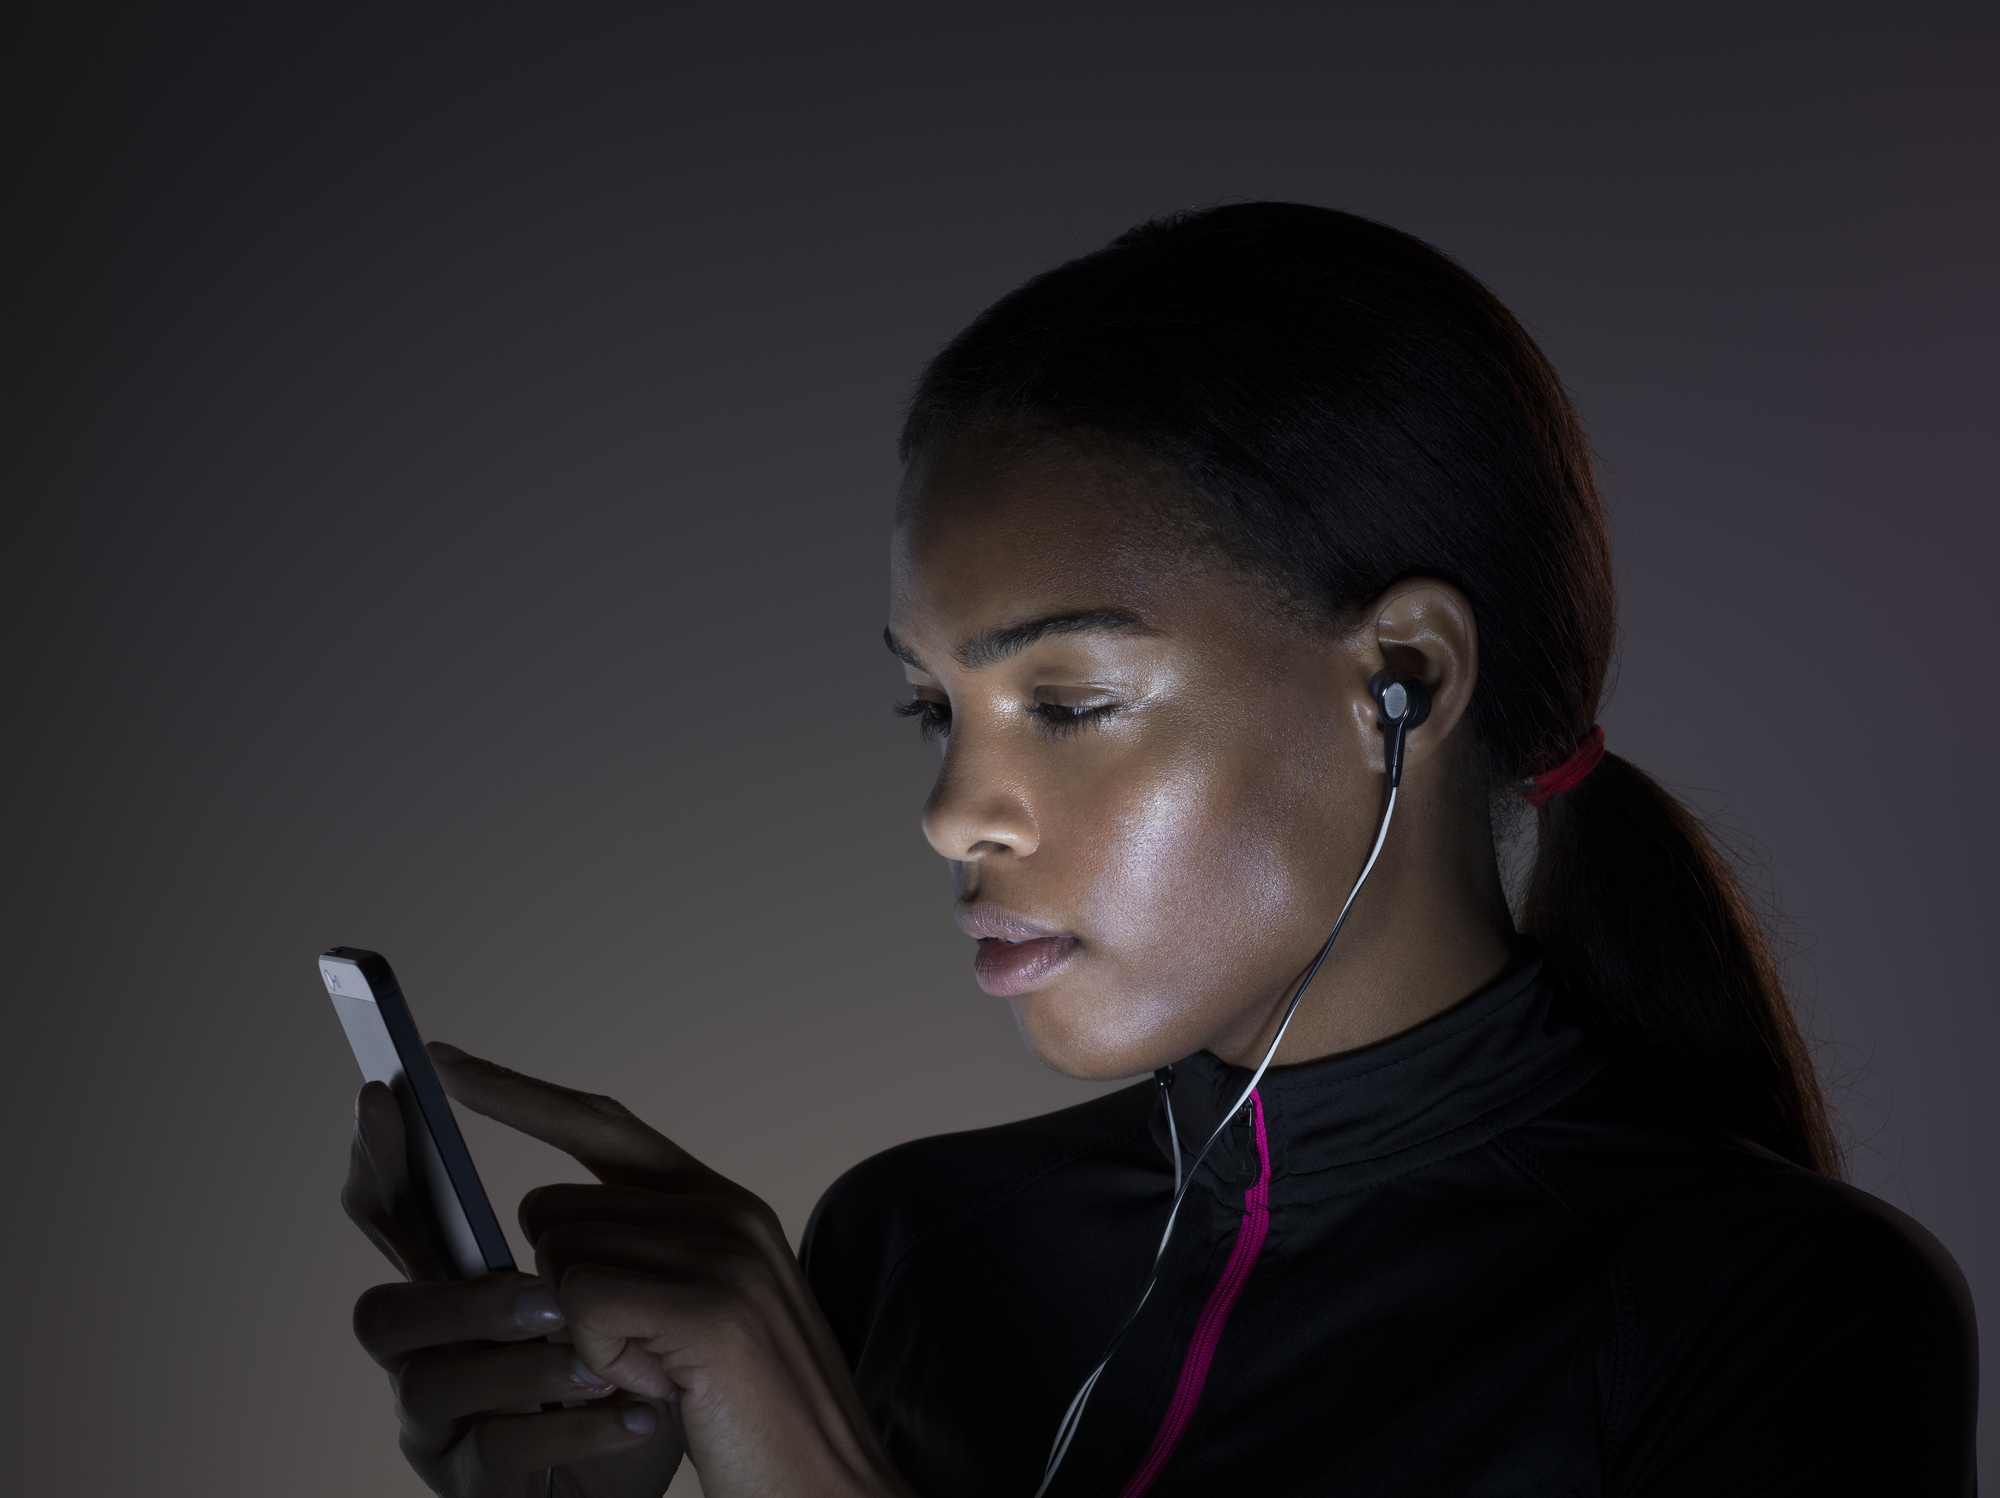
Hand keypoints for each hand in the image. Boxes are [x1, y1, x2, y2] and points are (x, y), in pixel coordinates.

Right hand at [345, 1080, 683, 1496]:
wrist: (681, 1474)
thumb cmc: (644, 1367)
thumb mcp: (628, 1281)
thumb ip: (591, 1221)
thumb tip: (550, 1139)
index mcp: (457, 1290)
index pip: (393, 1220)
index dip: (379, 1164)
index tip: (384, 1096)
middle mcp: (426, 1356)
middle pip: (384, 1317)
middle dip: (462, 1302)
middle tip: (551, 1299)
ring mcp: (438, 1428)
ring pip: (435, 1386)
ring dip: (526, 1369)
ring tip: (606, 1366)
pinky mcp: (473, 1488)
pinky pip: (497, 1453)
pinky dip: (573, 1430)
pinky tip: (639, 1414)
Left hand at [429, 1044, 914, 1497]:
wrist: (831, 1487)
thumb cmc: (753, 1418)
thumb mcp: (699, 1312)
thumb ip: (643, 1253)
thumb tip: (546, 1224)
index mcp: (722, 1204)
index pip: (605, 1123)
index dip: (523, 1093)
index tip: (449, 1065)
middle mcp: (724, 1209)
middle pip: (553, 1207)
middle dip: (558, 1290)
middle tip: (632, 1354)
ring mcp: (721, 1250)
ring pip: (558, 1255)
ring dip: (580, 1334)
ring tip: (654, 1373)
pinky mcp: (707, 1304)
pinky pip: (579, 1303)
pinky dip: (594, 1358)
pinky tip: (654, 1388)